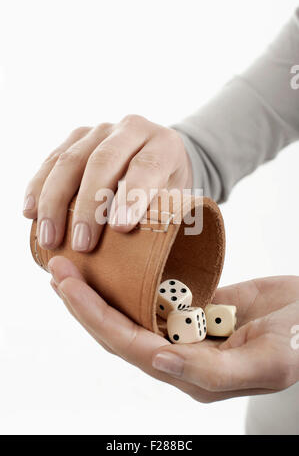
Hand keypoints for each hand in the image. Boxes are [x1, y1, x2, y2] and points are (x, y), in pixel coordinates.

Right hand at [23, 116, 191, 251]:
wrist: (156, 157)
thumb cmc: (167, 187)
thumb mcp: (177, 198)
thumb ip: (164, 216)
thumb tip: (143, 255)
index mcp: (163, 145)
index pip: (147, 167)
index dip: (132, 197)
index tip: (120, 229)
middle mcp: (131, 129)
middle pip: (103, 162)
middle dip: (88, 206)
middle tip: (82, 245)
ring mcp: (100, 131)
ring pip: (70, 160)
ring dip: (55, 202)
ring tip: (51, 239)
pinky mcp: (76, 137)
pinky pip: (51, 160)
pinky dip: (38, 187)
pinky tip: (30, 213)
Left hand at [48, 256, 298, 402]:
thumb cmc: (296, 345)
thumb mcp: (265, 363)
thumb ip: (212, 372)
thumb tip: (159, 362)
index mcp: (188, 374)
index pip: (127, 345)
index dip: (94, 316)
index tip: (67, 284)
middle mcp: (177, 355)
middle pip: (117, 330)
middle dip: (83, 302)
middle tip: (57, 269)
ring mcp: (182, 331)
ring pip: (127, 314)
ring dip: (98, 292)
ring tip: (71, 265)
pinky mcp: (191, 309)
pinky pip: (150, 296)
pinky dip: (126, 282)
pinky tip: (112, 266)